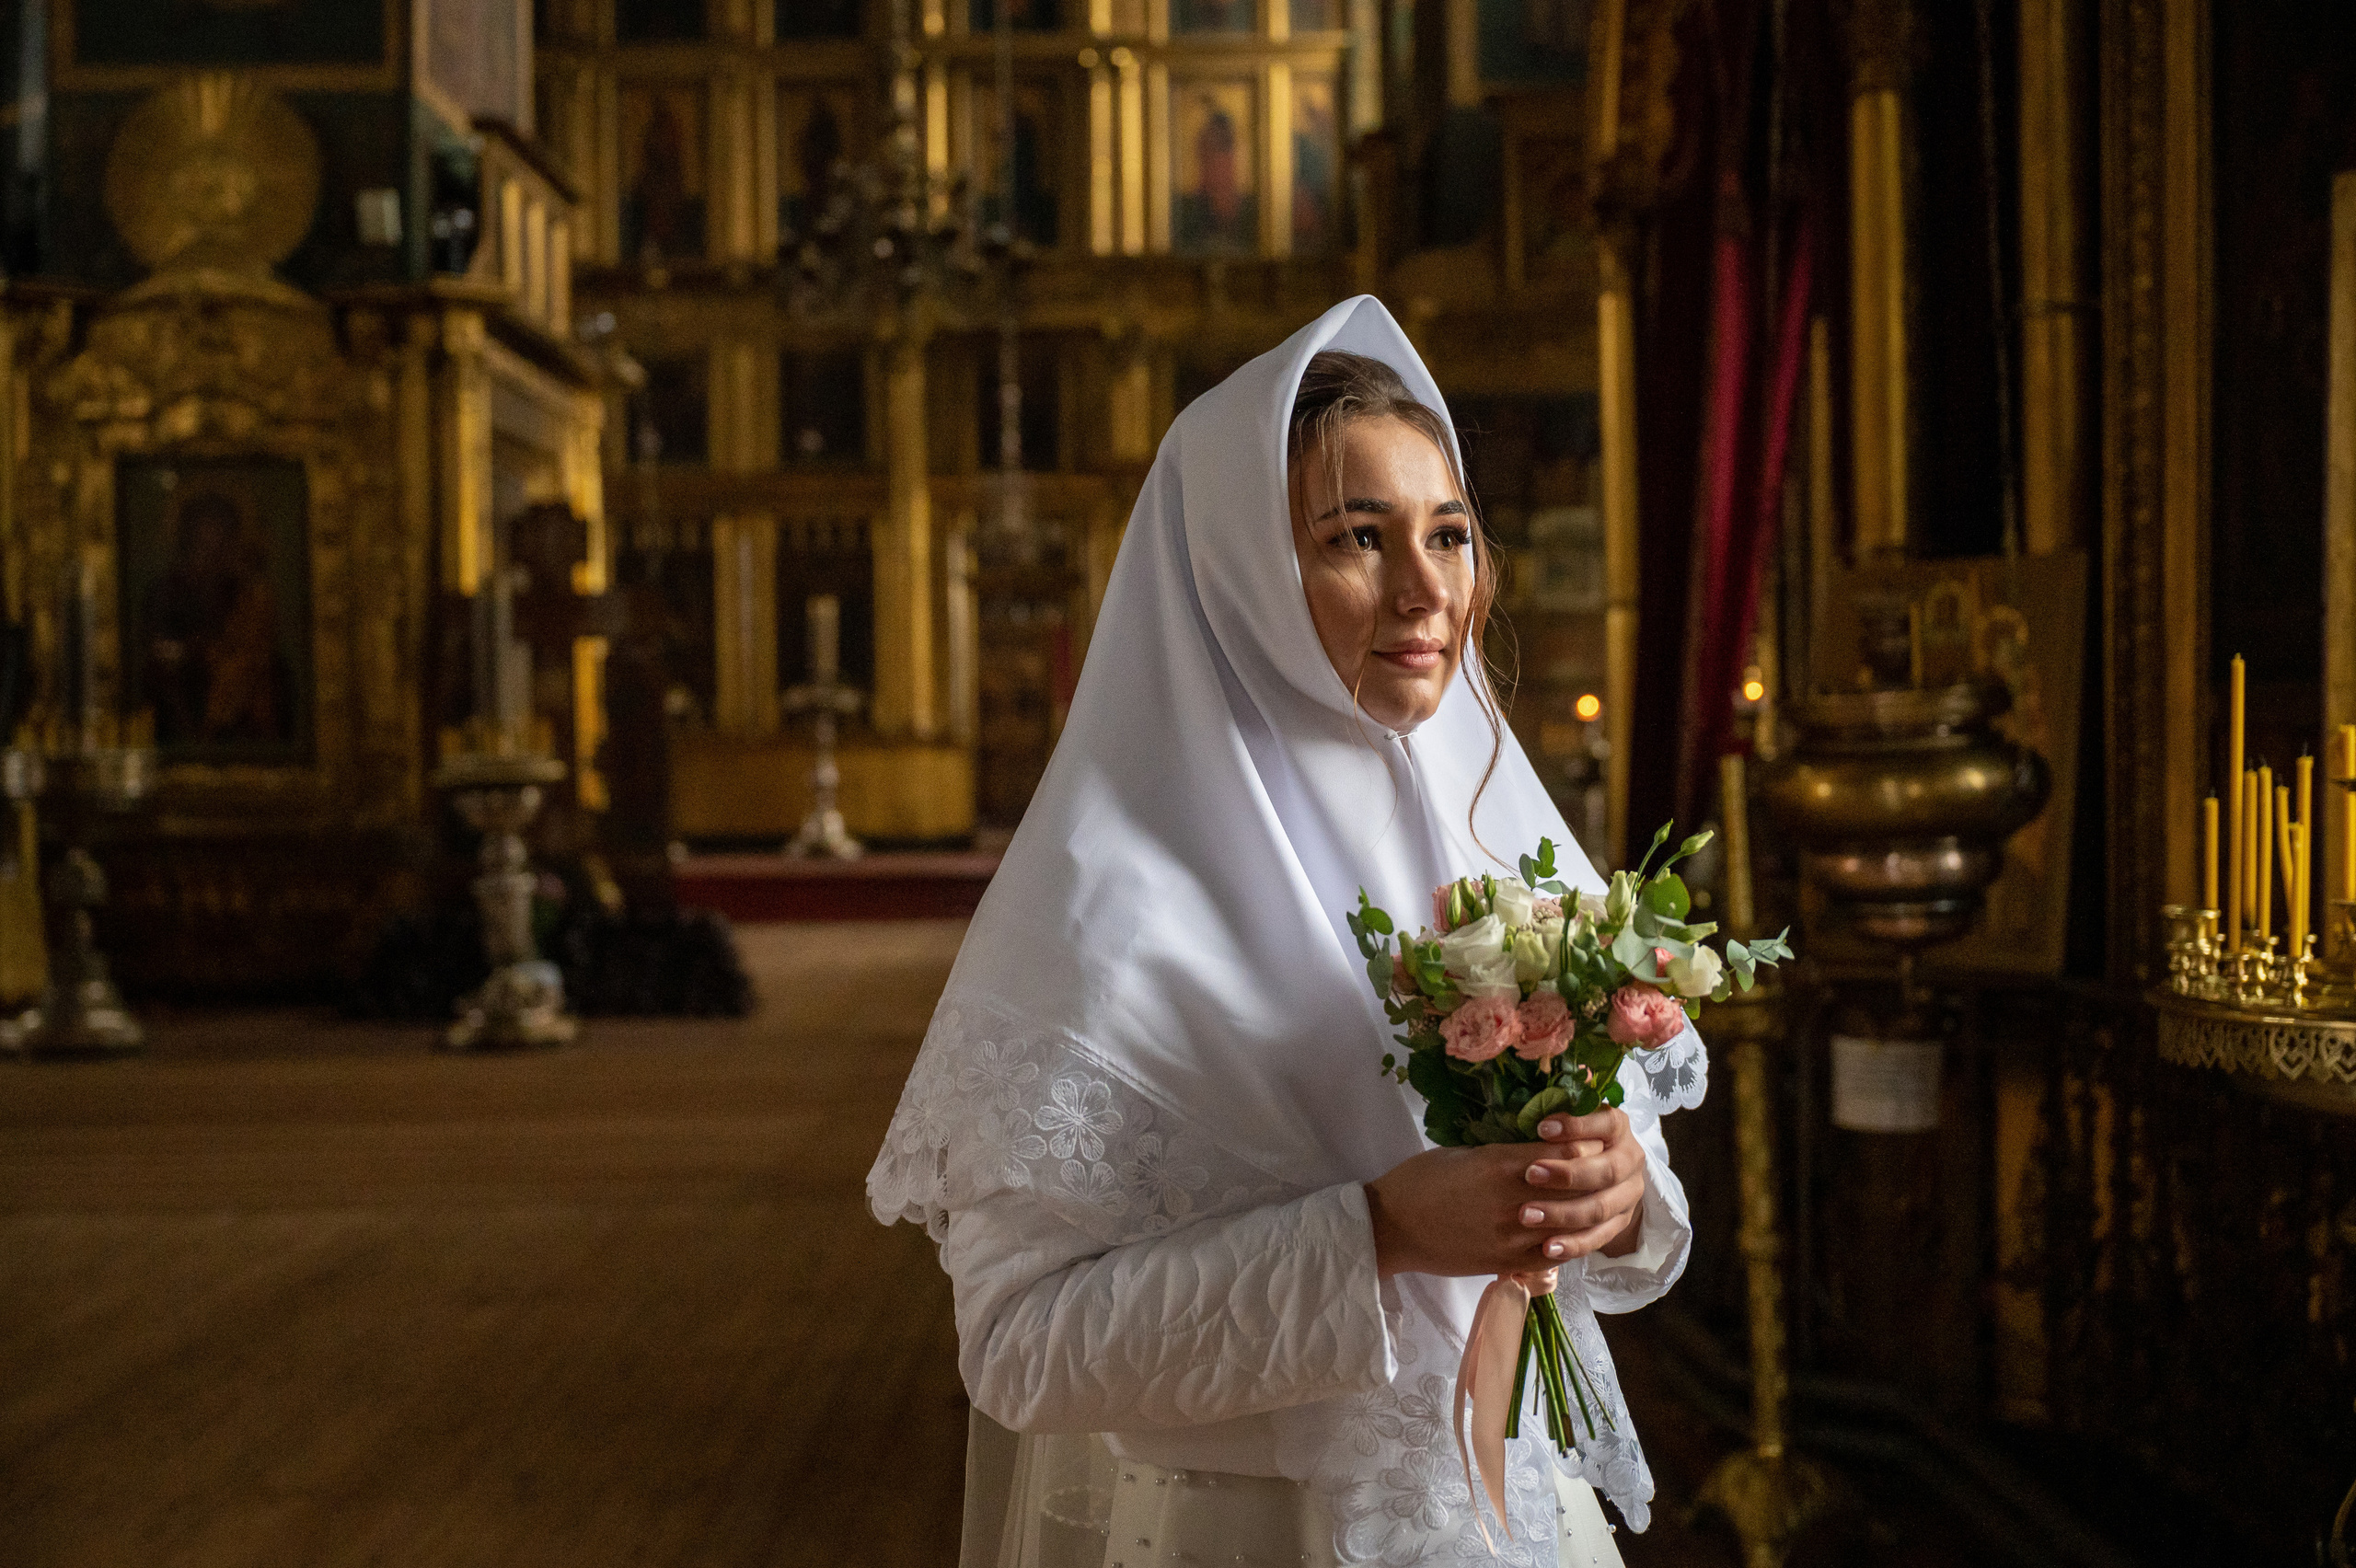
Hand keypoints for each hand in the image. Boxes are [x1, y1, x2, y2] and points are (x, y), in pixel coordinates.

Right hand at [1363, 1107, 1646, 1277]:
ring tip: (1597, 1200)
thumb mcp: (1464, 1153)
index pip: (1563, 1153)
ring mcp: (1510, 1236)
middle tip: (1607, 1167)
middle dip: (1594, 1176)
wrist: (1391, 1227)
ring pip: (1568, 1225)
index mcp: (1498, 1165)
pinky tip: (1575, 1233)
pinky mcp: (1505, 1263)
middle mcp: (1511, 1201)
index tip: (1596, 1138)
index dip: (1586, 1145)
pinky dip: (1568, 1243)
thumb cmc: (1420, 1179)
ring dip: (1586, 1212)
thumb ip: (1505, 1153)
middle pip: (1573, 1188)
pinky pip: (1552, 1256)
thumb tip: (1542, 1149)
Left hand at [1524, 1108, 1646, 1259]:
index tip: (1540, 1127)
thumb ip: (1558, 1099)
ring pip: (1602, 1208)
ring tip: (1525, 1214)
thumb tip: (1566, 1067)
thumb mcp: (1562, 1119)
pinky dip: (1573, 1245)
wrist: (1600, 1178)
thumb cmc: (1564, 1140)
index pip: (1605, 1122)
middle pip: (1606, 1170)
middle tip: (1529, 1175)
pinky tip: (1545, 1248)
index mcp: (1618, 1127)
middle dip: (1567, 1174)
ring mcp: (1628, 1196)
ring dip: (1564, 1213)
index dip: (1576, 1125)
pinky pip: (1599, 1239)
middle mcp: (1630, 1160)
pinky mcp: (1619, 1226)